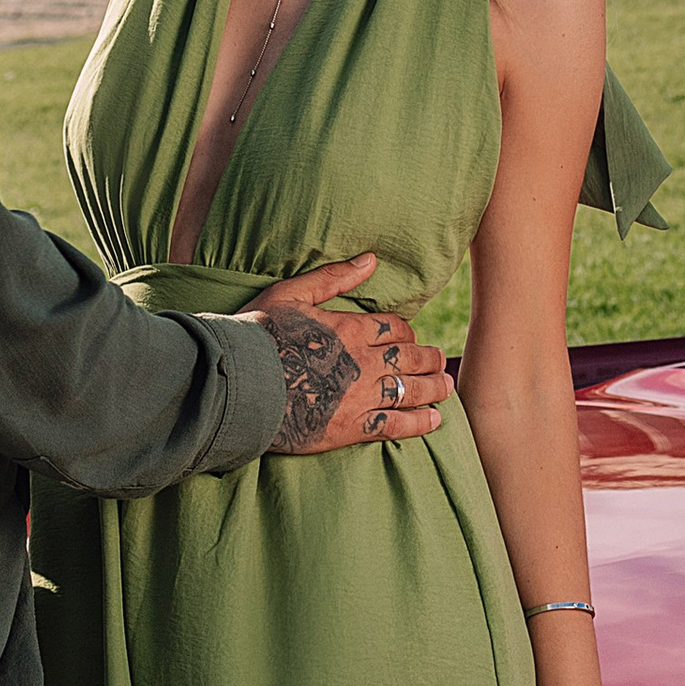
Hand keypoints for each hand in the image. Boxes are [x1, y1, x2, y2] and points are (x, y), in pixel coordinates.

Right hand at [246, 254, 451, 456]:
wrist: (238, 384)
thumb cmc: (258, 335)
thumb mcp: (291, 294)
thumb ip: (333, 277)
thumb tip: (371, 259)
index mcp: (350, 328)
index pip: (393, 328)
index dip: (406, 332)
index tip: (409, 336)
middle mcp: (363, 361)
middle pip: (409, 357)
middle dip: (428, 358)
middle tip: (439, 360)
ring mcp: (360, 396)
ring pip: (410, 389)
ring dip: (433, 387)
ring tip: (446, 387)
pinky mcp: (351, 427)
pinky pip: (395, 424)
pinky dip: (419, 422)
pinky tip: (434, 420)